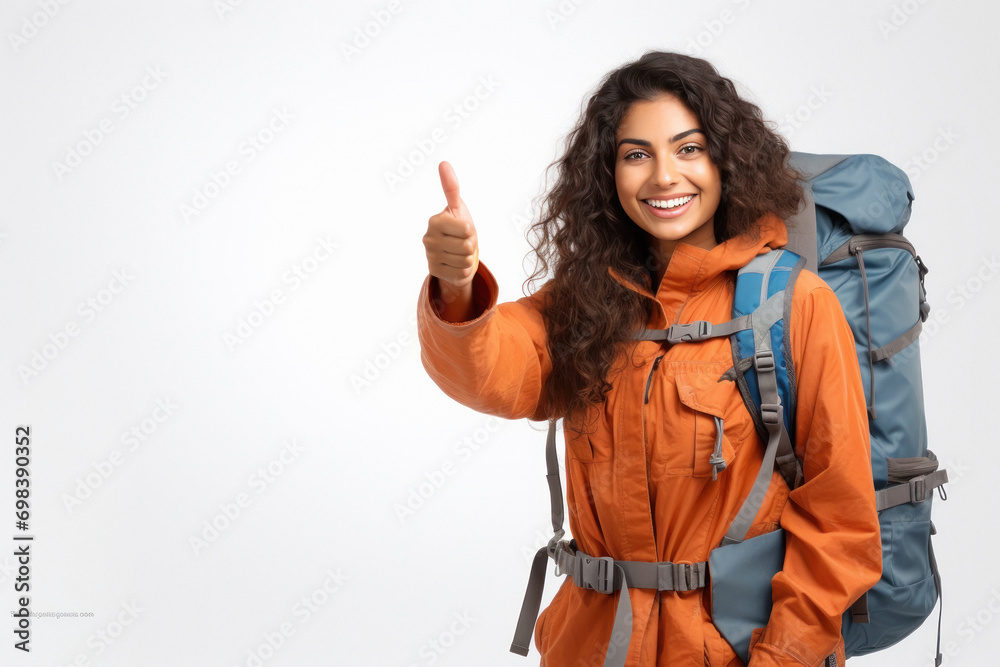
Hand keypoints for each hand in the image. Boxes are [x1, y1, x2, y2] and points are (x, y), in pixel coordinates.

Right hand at [423, 161, 479, 288]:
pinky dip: (464, 270)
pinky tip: (455, 264)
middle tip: (462, 242)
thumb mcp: (458, 207)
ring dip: (468, 258)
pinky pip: (462, 274)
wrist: (454, 253)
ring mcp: (430, 257)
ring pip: (466, 261)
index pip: (467, 229)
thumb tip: (443, 162)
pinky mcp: (435, 273)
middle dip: (471, 245)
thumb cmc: (458, 227)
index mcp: (435, 221)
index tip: (463, 229)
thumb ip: (451, 187)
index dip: (471, 230)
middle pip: (468, 246)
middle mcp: (428, 239)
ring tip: (459, 252)